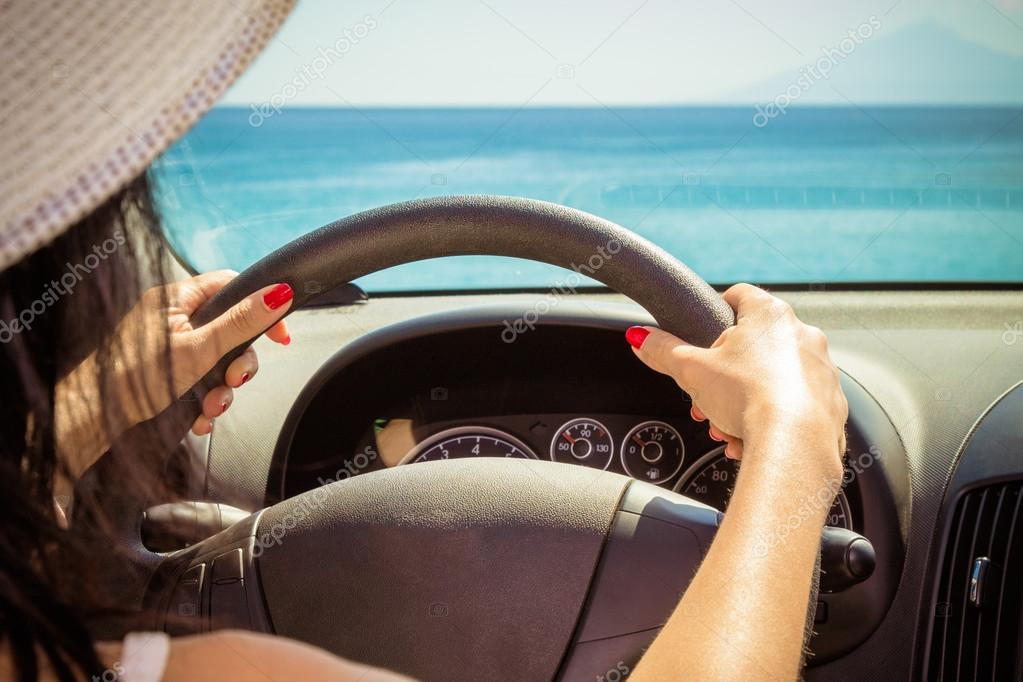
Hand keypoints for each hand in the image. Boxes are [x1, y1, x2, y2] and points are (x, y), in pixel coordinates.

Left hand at [108, 270, 293, 435]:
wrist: (94, 416)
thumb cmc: (133, 377)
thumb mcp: (200, 348)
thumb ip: (241, 322)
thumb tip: (277, 294)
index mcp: (179, 298)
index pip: (234, 286)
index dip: (261, 307)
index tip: (278, 335)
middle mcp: (175, 317)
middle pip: (231, 329)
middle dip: (238, 364)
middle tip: (234, 379)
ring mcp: (171, 344)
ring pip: (219, 359)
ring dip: (222, 388)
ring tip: (210, 407)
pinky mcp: (168, 369)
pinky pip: (202, 378)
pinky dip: (205, 399)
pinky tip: (198, 415)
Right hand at [627, 283, 845, 480]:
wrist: (794, 444)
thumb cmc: (747, 397)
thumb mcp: (690, 370)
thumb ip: (662, 350)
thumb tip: (639, 338)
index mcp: (769, 315)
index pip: (739, 296)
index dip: (717, 311)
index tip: (705, 331)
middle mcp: (803, 335)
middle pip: (753, 347)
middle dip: (725, 375)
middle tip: (707, 397)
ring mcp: (822, 368)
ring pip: (774, 379)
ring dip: (746, 400)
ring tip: (727, 425)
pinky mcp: (832, 402)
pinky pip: (796, 405)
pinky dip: (773, 419)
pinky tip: (752, 438)